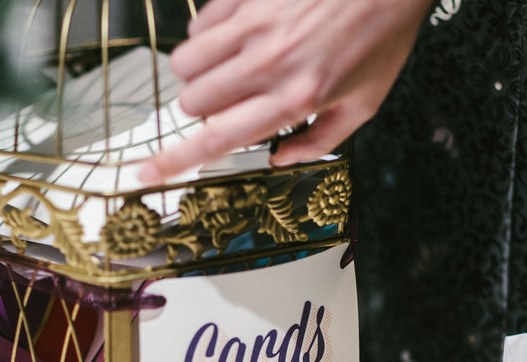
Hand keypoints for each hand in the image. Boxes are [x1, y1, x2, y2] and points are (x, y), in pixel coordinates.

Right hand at [137, 0, 430, 183]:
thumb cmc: (381, 34)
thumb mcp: (365, 102)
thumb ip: (319, 139)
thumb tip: (280, 159)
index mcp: (295, 98)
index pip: (217, 138)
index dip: (174, 161)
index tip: (145, 172)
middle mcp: (268, 63)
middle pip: (191, 101)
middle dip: (203, 108)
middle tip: (233, 100)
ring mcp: (252, 24)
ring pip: (185, 63)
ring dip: (200, 73)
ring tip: (232, 67)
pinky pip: (198, 24)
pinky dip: (209, 34)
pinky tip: (239, 32)